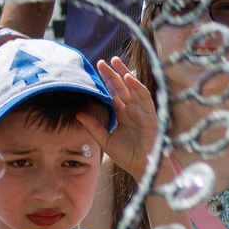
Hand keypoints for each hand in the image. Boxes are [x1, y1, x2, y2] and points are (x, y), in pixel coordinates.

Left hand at [80, 55, 161, 182]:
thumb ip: (93, 126)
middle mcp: (132, 110)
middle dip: (113, 74)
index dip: (106, 82)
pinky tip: (128, 78)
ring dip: (125, 74)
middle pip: (122, 88)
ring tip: (116, 62)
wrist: (142, 167)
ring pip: (133, 88)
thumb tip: (77, 114)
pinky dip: (137, 87)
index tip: (97, 69)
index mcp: (123, 115)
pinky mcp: (151, 114)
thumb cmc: (126, 156)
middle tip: (103, 61)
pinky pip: (144, 97)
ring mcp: (142, 111)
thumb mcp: (105, 140)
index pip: (113, 94)